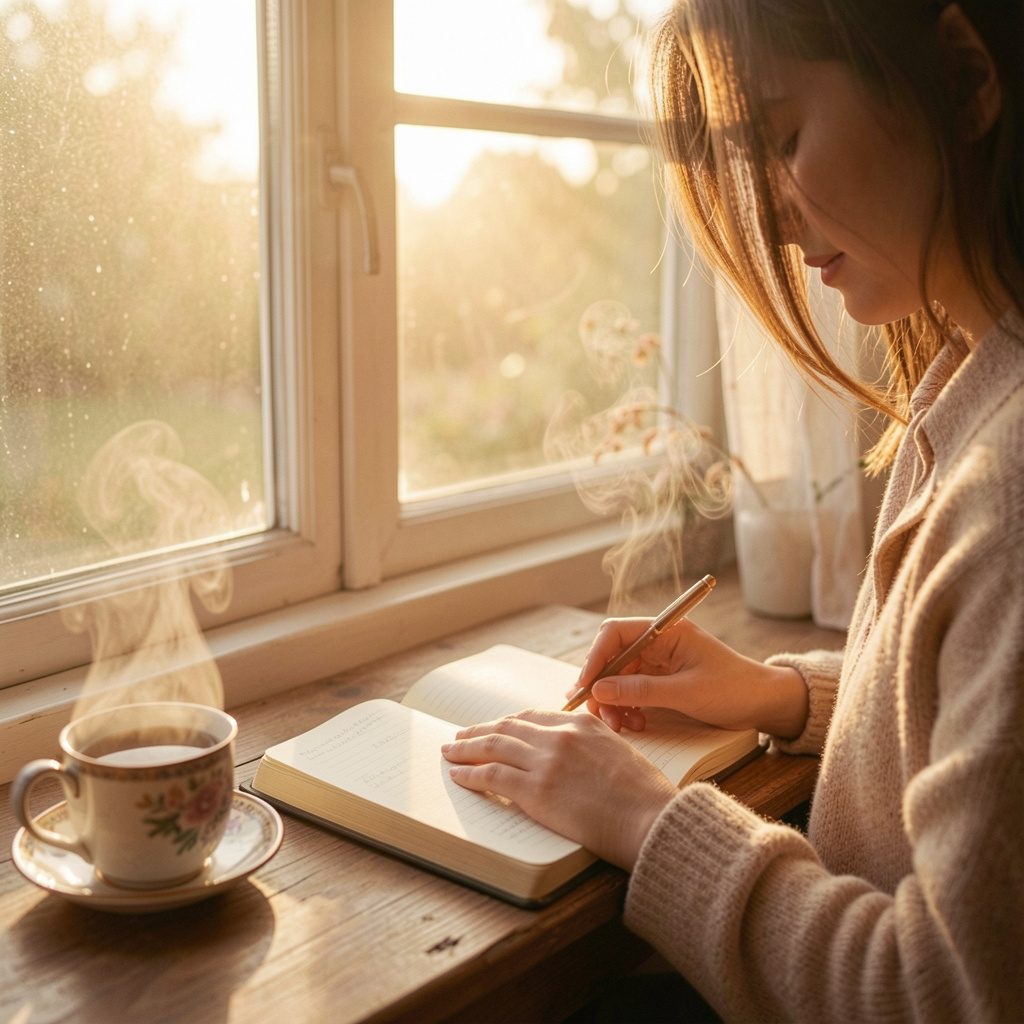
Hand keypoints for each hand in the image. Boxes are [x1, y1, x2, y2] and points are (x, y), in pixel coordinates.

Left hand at [442, 710, 677, 869]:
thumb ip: (592, 746)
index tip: (494, 727)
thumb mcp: (620, 752)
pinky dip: (470, 774)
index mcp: (582, 723)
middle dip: (480, 731)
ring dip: (467, 748)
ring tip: (450, 751)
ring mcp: (546, 761)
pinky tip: (458, 775)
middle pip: (508, 727)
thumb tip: (574, 758)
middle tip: (461, 736)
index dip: (508, 722)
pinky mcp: (536, 790)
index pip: (533, 717)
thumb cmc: (644, 796)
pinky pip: (492, 777)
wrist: (651, 819)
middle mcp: (560, 736)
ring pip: (494, 747)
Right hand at [573, 617, 807, 738]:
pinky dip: (626, 708)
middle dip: (601, 687)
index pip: (615, 633)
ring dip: (612, 702)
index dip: (595, 657)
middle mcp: (657, 643)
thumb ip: (642, 690)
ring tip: (620, 726)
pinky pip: (630, 692)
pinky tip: (634, 724)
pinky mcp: (660, 682)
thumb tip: (599, 690)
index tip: (585, 685)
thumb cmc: (734, 689)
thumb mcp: (687, 692)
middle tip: (598, 715)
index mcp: (665, 631)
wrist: (764, 704)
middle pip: (611, 658)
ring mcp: (657, 663)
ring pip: (617, 678)